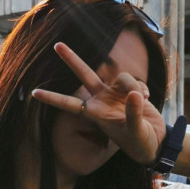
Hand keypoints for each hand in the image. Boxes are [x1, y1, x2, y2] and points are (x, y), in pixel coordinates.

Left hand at [31, 42, 165, 164]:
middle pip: (84, 75)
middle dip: (71, 59)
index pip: (69, 104)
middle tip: (57, 45)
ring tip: (143, 100)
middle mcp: (102, 101)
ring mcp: (115, 94)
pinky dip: (142, 89)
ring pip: (121, 76)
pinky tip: (147, 100)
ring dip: (133, 84)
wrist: (156, 142)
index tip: (33, 93)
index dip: (52, 98)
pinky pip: (135, 81)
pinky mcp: (129, 90)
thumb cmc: (140, 143)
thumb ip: (133, 112)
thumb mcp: (136, 132)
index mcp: (96, 114)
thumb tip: (134, 93)